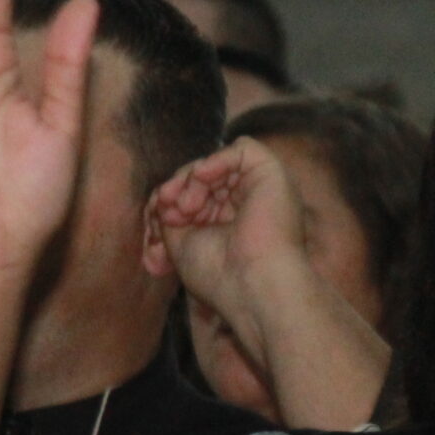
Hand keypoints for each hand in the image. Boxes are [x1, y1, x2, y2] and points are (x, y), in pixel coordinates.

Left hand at [149, 137, 313, 355]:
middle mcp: (249, 204)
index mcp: (231, 222)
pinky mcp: (273, 173)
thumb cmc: (219, 274)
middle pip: (204, 178)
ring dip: (193, 180)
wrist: (254, 285)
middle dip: (179, 189)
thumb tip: (161, 199)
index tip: (161, 221)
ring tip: (185, 206)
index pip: (197, 194)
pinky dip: (216, 160)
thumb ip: (170, 215)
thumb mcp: (181, 242)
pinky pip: (242, 149)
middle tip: (168, 210)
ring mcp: (261, 188)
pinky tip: (201, 177)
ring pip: (218, 165)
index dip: (174, 200)